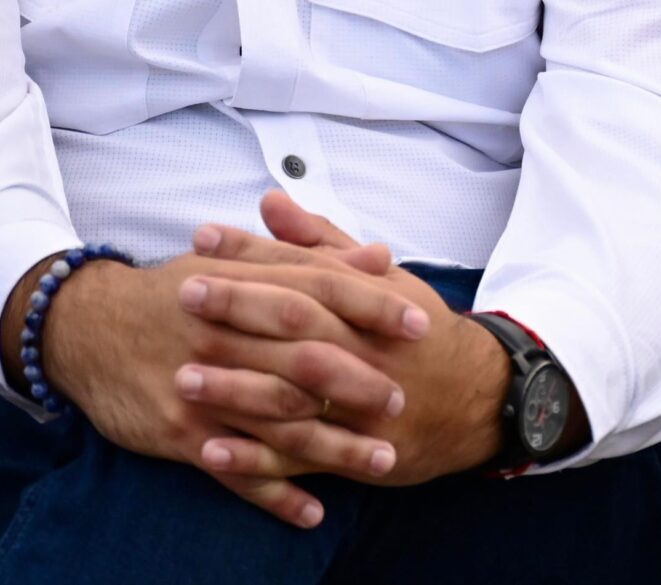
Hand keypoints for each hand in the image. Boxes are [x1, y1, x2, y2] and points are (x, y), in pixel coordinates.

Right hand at [21, 250, 413, 529]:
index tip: (421, 324)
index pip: (321, 292)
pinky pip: (234, 471)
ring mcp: (205, 388)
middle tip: (406, 401)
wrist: (88, 327)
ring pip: (279, 421)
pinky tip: (313, 512)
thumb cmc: (177, 291)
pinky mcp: (182, 432)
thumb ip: (310, 259)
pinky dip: (275, 493)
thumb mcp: (238, 263)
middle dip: (359, 382)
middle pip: (305, 359)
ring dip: (333, 446)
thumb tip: (377, 256)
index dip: (373, 306)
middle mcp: (229, 337)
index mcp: (247, 288)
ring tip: (383, 461)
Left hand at [175, 193, 510, 488]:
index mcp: (367, 302)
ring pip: (293, 393)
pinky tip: (210, 451)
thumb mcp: (385, 280)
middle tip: (184, 292)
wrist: (477, 400)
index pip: (304, 269)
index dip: (253, 254)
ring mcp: (357, 405)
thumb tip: (271, 201)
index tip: (202, 238)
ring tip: (183, 376)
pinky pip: (298, 458)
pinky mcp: (353, 453)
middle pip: (297, 323)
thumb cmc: (419, 334)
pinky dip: (254, 458)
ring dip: (237, 387)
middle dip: (240, 307)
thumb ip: (322, 242)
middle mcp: (363, 349)